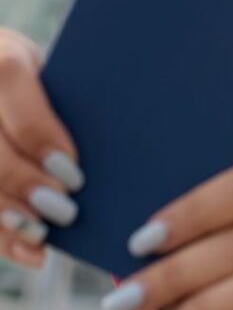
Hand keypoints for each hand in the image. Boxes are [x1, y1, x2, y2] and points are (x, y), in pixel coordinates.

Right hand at [0, 28, 84, 267]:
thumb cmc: (53, 71)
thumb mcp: (63, 68)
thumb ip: (82, 96)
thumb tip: (141, 125)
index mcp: (3, 57)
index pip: (13, 87)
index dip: (41, 134)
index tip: (74, 171)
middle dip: (25, 182)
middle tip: (64, 210)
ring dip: (7, 215)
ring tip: (44, 237)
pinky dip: (0, 234)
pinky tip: (30, 251)